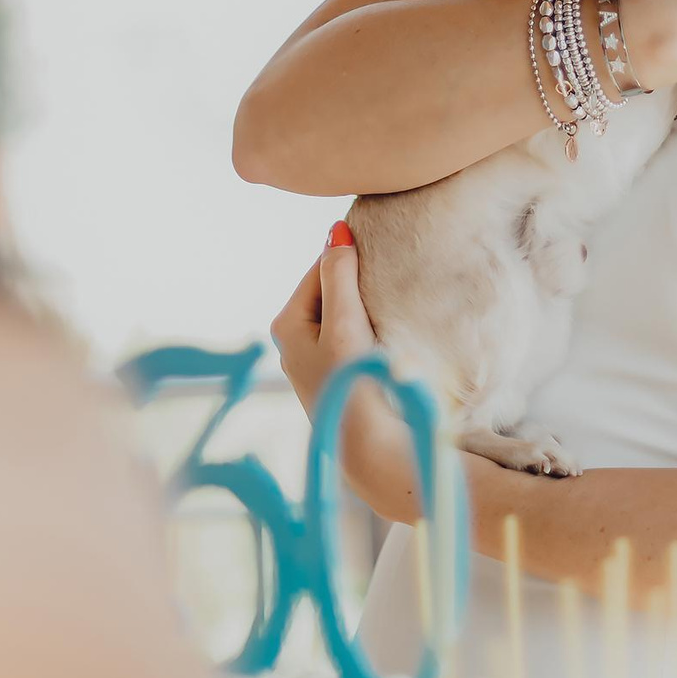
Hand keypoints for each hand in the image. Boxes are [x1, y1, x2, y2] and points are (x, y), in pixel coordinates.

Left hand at [269, 223, 426, 522]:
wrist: (370, 447)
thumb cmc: (355, 383)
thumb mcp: (343, 323)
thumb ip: (339, 276)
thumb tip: (335, 230)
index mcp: (285, 323)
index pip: (320, 269)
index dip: (351, 258)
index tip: (384, 252)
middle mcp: (292, 340)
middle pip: (329, 290)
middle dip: (356, 282)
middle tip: (390, 279)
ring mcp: (312, 359)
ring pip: (341, 312)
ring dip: (363, 305)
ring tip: (389, 305)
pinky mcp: (334, 374)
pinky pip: (349, 334)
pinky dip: (366, 326)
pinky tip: (384, 332)